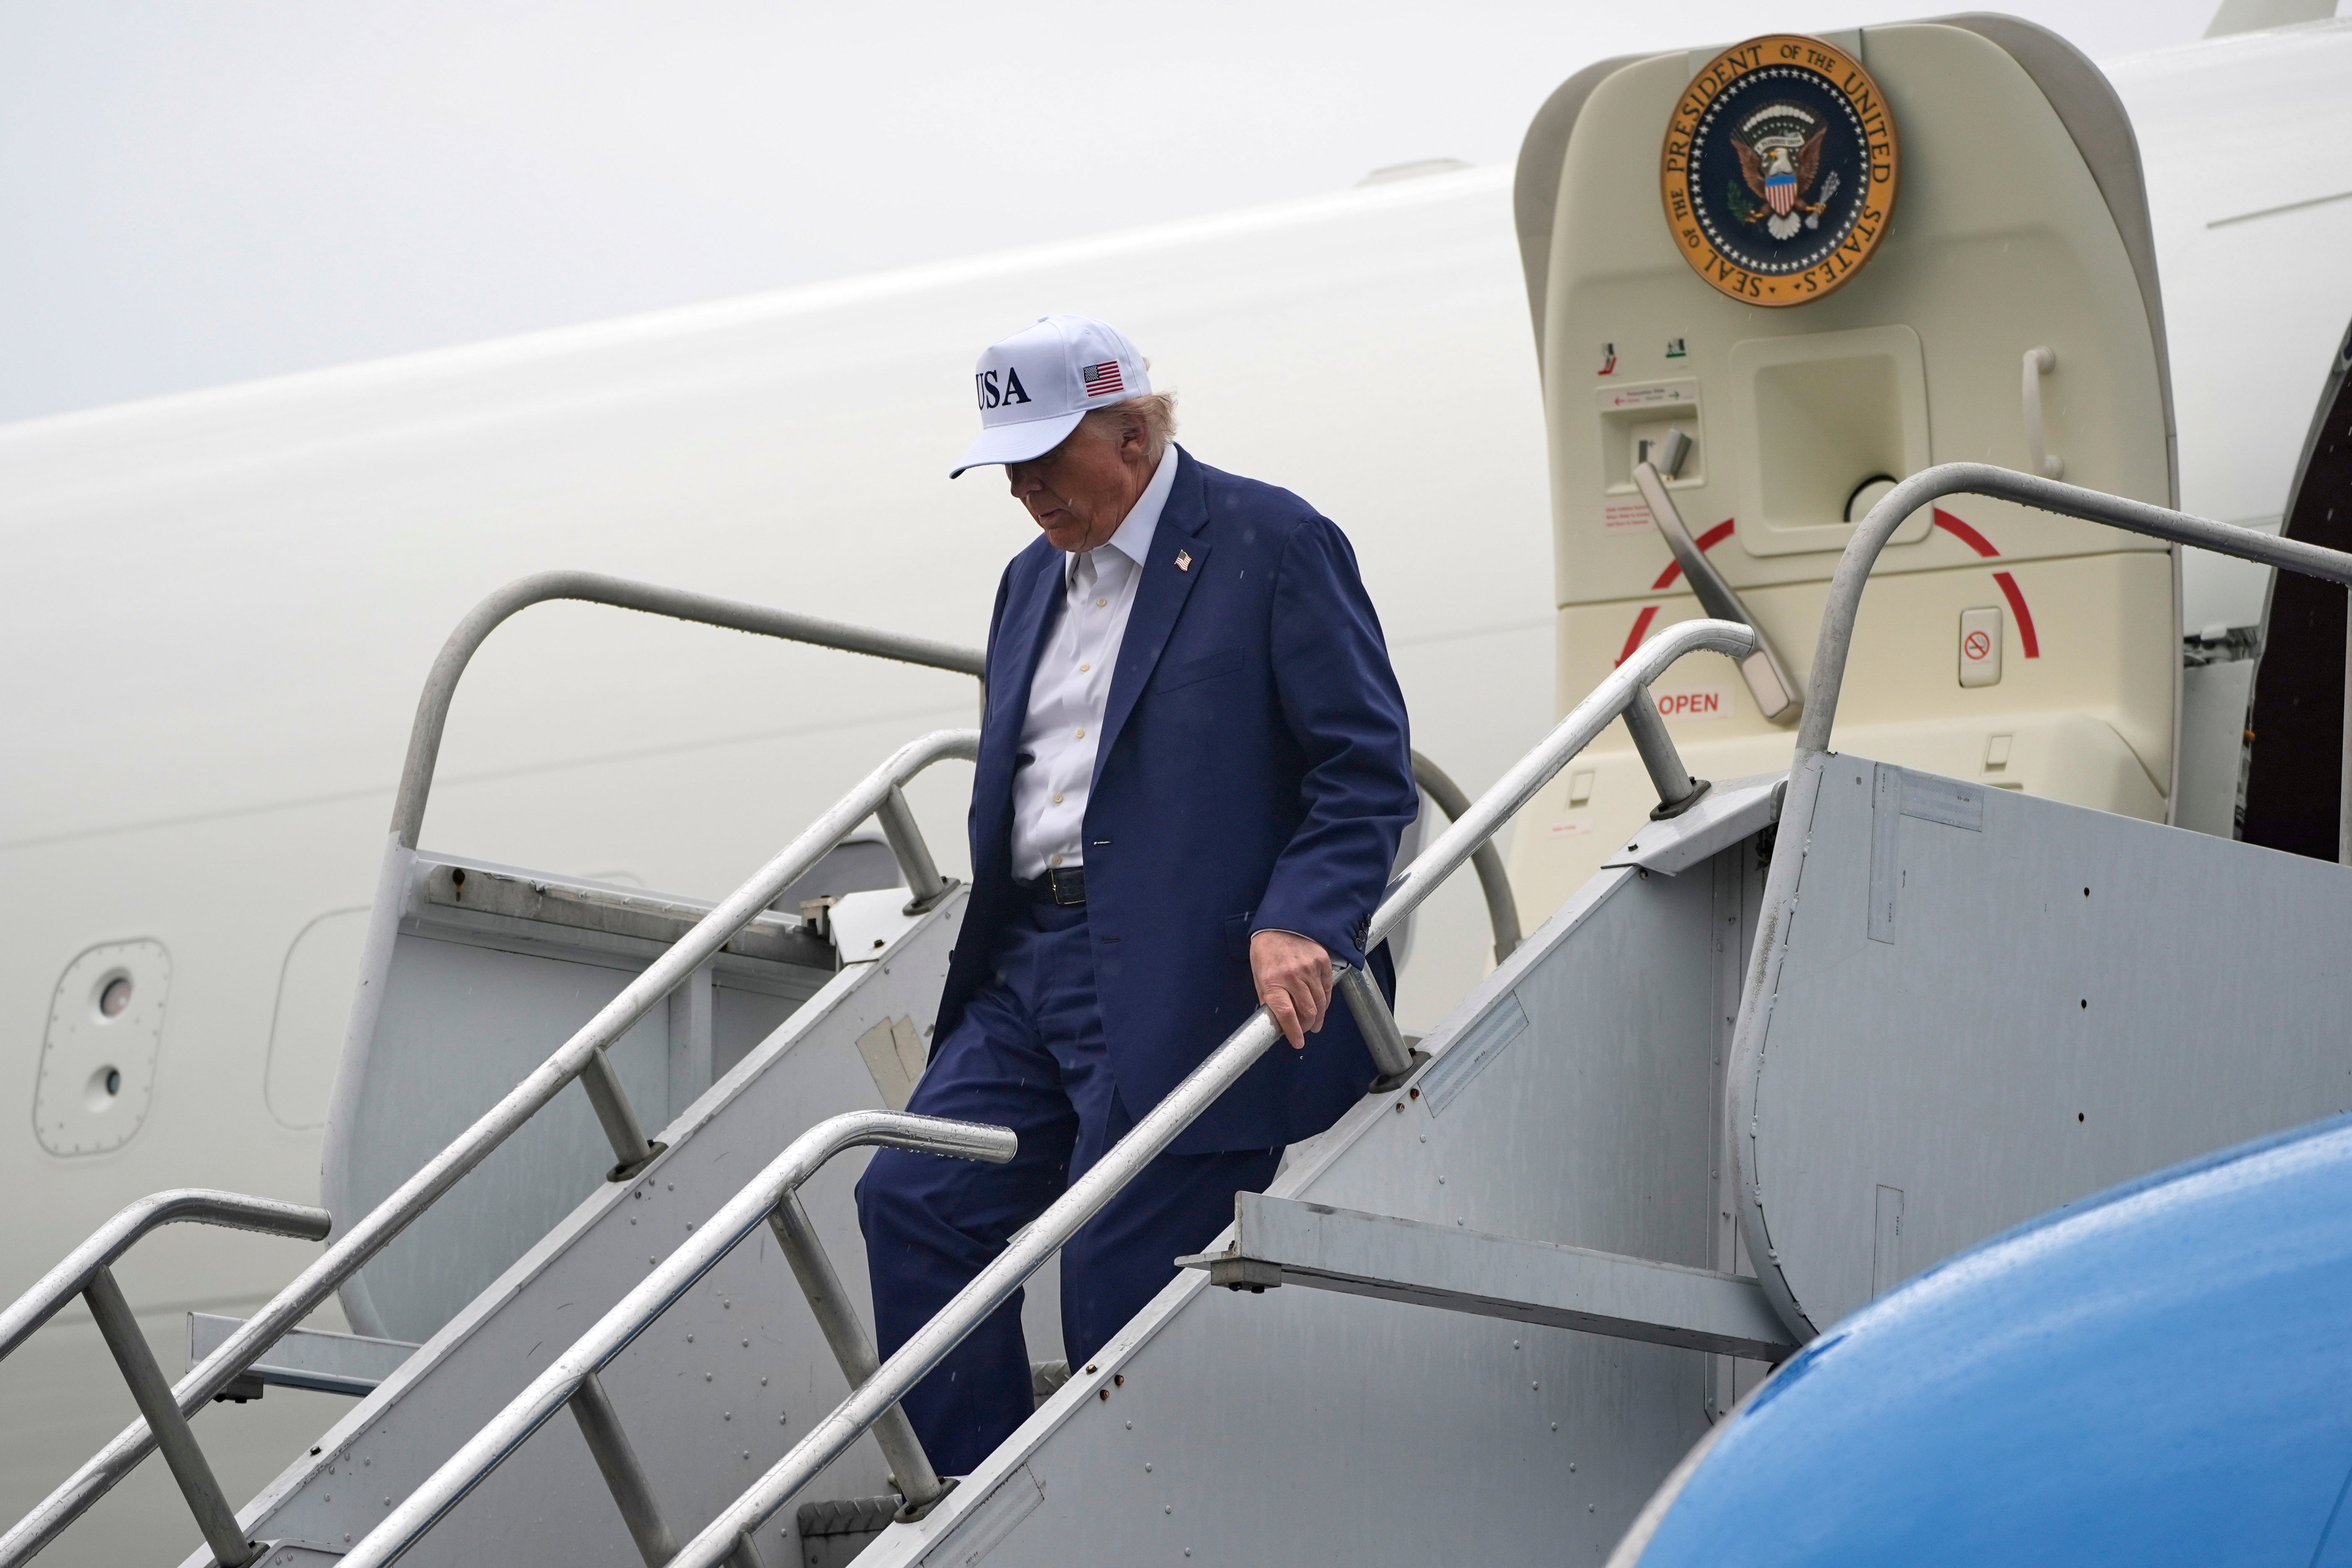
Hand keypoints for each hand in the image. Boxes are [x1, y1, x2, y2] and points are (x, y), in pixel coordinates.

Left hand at [1251, 929, 1332, 1049]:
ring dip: (1318, 1016)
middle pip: (1307, 1011)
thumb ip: (1268, 997)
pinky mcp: (1323, 961)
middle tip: (1305, 1031)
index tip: (1297, 1042)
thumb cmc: (1266, 948)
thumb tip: (1276, 1019)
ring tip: (1315, 1022)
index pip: (1286, 1014)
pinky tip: (1321, 1004)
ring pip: (1320, 1002)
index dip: (1293, 1032)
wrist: (1281, 921)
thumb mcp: (1258, 974)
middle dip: (1306, 1026)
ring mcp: (1310, 968)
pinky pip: (1328, 987)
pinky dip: (1325, 999)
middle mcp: (1292, 976)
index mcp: (1272, 980)